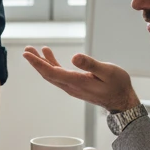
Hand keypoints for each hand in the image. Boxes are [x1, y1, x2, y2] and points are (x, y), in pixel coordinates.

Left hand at [23, 46, 139, 112]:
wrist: (122, 100)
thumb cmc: (118, 85)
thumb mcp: (107, 71)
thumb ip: (90, 64)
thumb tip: (74, 57)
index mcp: (76, 82)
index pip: (51, 72)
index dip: (37, 63)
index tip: (27, 54)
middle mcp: (70, 86)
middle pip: (47, 74)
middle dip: (35, 62)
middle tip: (27, 49)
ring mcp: (71, 87)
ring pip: (51, 75)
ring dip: (41, 63)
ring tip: (33, 50)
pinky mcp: (74, 86)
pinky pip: (58, 75)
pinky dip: (51, 65)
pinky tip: (49, 55)